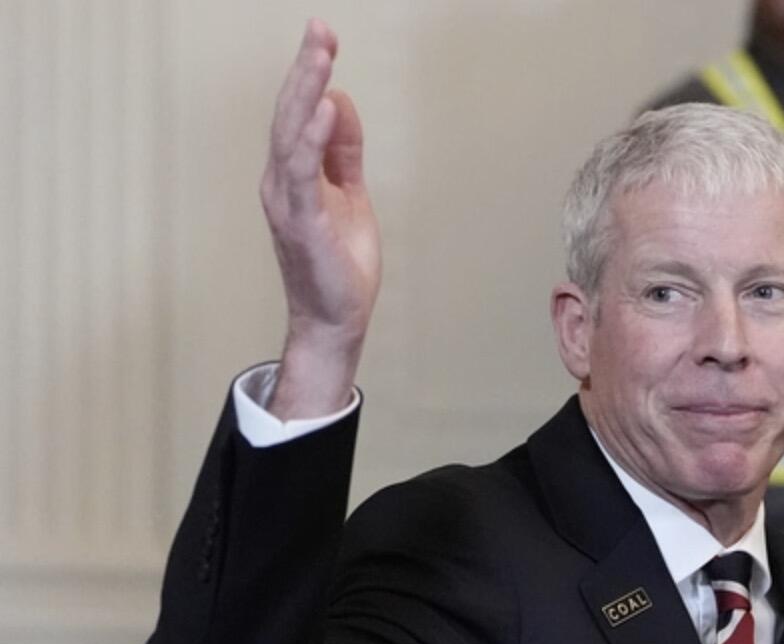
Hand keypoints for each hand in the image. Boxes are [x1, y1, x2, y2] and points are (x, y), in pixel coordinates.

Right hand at [258, 20, 381, 418]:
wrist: (336, 319)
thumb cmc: (339, 263)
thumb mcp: (348, 194)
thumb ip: (344, 151)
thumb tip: (343, 102)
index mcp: (292, 174)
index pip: (297, 113)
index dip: (308, 73)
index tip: (323, 35)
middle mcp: (280, 182)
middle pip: (289, 114)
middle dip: (306, 69)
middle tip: (321, 30)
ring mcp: (287, 202)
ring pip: (291, 134)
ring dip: (307, 92)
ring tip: (323, 54)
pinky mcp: (302, 223)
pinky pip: (303, 172)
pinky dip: (313, 138)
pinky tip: (329, 108)